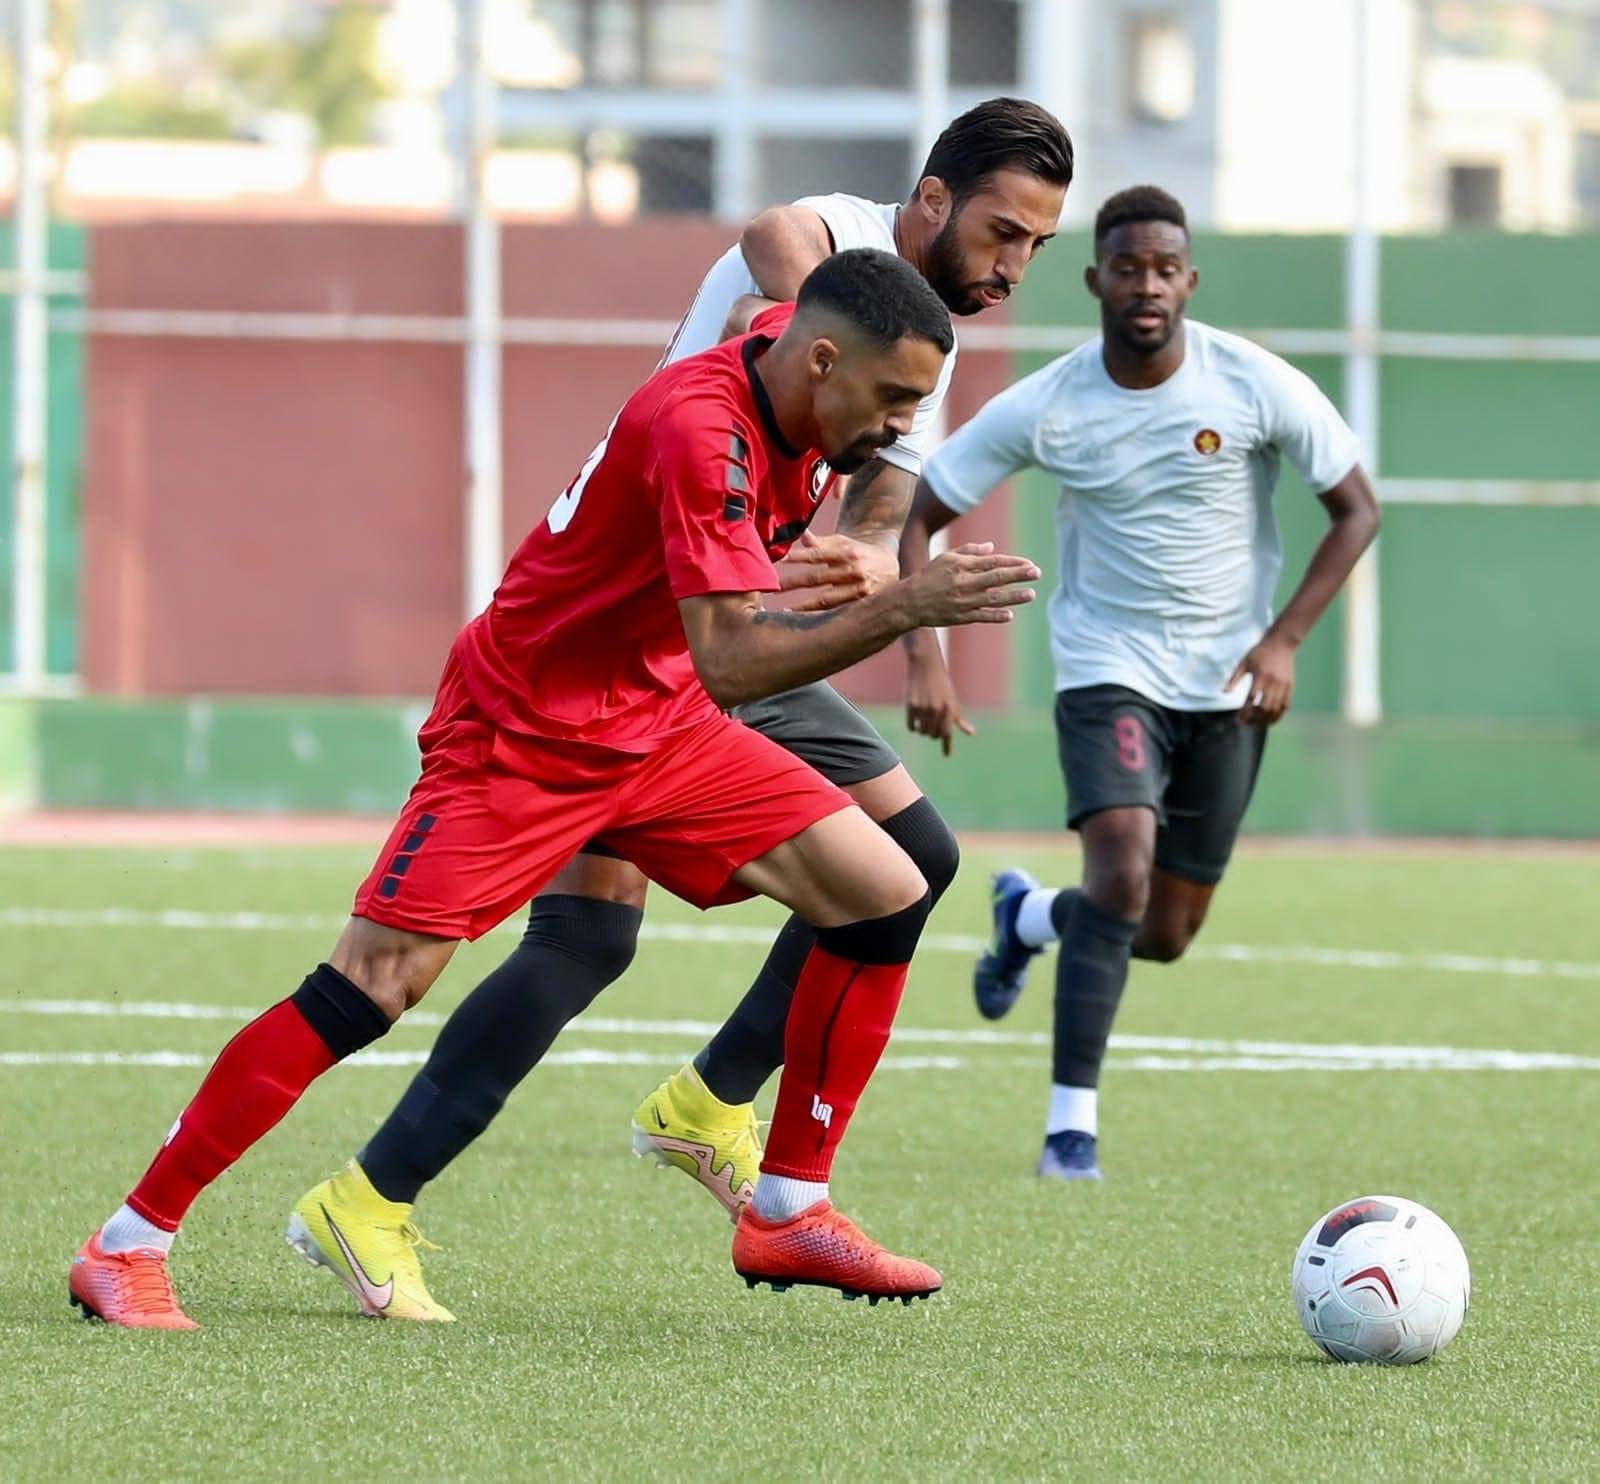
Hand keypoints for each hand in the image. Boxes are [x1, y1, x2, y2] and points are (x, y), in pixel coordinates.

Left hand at [778, 532, 901, 611]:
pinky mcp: (861, 605)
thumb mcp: (843, 543)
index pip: (818, 555)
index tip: (780, 561)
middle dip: (793, 583)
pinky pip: (836, 612)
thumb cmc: (859, 552)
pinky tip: (804, 621)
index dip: (798, 557)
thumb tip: (801, 535)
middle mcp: (853, 571)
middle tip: (772, 588)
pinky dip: (819, 616)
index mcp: (847, 552)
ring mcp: (858, 590)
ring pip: (826, 600)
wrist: (890, 567)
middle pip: (817, 578)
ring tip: (785, 610)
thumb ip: (821, 542)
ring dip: (804, 606)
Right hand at [901, 542, 1039, 627]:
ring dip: (1014, 597)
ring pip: (993, 598)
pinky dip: (996, 616)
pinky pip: (982, 616)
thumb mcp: (946, 557)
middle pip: (997, 578)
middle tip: (1037, 573)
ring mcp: (963, 601)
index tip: (1028, 564)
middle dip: (1019, 575)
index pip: (992, 562)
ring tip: (1031, 594)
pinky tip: (1010, 615)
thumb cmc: (929, 576)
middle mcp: (964, 583)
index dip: (1012, 563)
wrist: (910, 601)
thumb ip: (970, 551)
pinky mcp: (960, 616)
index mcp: (961, 566)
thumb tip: (992, 548)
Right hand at [905, 651, 973, 755]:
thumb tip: (971, 733)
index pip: (948, 733)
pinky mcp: (911, 706)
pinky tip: (915, 721)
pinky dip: (913, 726)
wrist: (926, 666)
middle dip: (933, 734)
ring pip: (922, 732)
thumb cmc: (941, 684)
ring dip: (923, 730)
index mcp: (949, 709)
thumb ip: (959, 719)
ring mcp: (923, 708)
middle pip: (933, 735)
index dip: (947, 746)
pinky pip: (911, 727)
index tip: (946, 756)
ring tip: (924, 722)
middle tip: (932, 728)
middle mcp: (937, 710)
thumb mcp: (952, 700)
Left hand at [1228, 634, 1296, 724]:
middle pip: (1264, 708)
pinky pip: (1286, 706)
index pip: (1251, 700)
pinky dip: (1278, 715)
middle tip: (1246, 722)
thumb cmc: (1259, 653)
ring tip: (1256, 723)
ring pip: (1275, 709)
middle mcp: (1272, 682)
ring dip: (1265, 720)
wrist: (1281, 643)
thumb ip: (1234, 678)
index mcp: (1260, 676)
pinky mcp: (1290, 686)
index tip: (1239, 718)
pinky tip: (1270, 719)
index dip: (1245, 712)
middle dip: (1254, 719)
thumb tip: (1224, 692)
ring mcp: (1283, 685)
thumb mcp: (1244, 663)